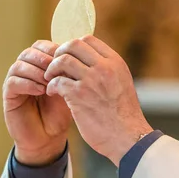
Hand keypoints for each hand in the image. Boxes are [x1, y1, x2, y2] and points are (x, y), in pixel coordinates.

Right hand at [3, 40, 71, 164]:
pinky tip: (41, 90)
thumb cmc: (59, 115)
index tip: (67, 59)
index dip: (53, 50)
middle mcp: (25, 71)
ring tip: (50, 81)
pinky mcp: (8, 96)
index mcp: (39, 66)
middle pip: (30, 52)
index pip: (42, 46)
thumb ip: (68, 73)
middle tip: (57, 68)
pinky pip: (13, 82)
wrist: (48, 139)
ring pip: (20, 64)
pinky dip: (27, 83)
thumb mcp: (68, 91)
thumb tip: (76, 55)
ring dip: (36, 70)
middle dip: (45, 58)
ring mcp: (15, 82)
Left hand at [44, 36, 151, 165]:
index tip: (67, 59)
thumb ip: (108, 71)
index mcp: (115, 63)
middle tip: (54, 67)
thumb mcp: (121, 85)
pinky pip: (57, 81)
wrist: (128, 138)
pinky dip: (51, 86)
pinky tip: (52, 93)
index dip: (73, 47)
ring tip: (50, 80)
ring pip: (63, 60)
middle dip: (59, 53)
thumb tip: (90, 62)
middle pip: (73, 45)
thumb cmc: (124, 117)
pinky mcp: (79, 96)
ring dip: (52, 69)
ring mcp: (91, 80)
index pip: (88, 40)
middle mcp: (104, 67)